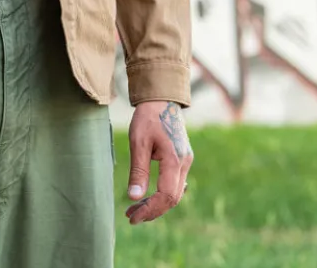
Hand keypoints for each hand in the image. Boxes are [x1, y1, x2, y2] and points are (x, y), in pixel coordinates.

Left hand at [125, 100, 192, 224]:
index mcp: (175, 159)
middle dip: (152, 210)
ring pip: (174, 193)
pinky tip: (149, 196)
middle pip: (172, 199)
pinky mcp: (182, 159)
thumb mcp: (138, 142)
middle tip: (130, 216)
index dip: (150, 210)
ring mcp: (186, 161)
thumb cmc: (148, 117)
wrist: (162, 99)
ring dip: (156, 203)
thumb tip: (134, 197)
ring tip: (135, 208)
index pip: (166, 196)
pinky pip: (175, 184)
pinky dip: (163, 194)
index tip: (132, 217)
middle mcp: (184, 163)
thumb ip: (138, 170)